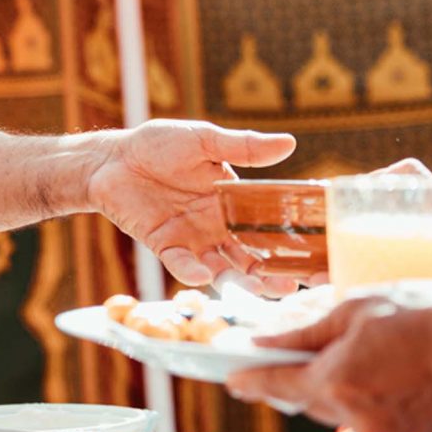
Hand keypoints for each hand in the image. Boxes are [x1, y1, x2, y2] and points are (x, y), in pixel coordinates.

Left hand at [87, 120, 295, 288]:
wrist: (112, 158)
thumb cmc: (159, 144)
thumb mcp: (205, 141)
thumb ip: (243, 148)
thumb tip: (289, 143)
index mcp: (235, 202)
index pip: (271, 228)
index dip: (293, 245)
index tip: (320, 259)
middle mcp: (219, 226)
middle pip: (252, 257)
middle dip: (274, 274)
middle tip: (294, 286)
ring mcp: (193, 239)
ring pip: (222, 268)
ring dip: (240, 281)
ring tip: (259, 290)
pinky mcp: (165, 246)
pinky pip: (181, 264)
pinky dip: (192, 271)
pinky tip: (203, 274)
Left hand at [225, 284, 431, 431]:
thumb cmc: (426, 315)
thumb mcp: (357, 309)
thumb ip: (306, 333)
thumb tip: (265, 343)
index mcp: (336, 381)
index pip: (278, 386)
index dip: (250, 382)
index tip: (232, 380)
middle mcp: (356, 416)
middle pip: (312, 401)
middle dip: (307, 379)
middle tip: (308, 357)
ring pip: (347, 413)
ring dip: (347, 391)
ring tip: (373, 360)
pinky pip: (381, 423)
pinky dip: (380, 403)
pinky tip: (399, 379)